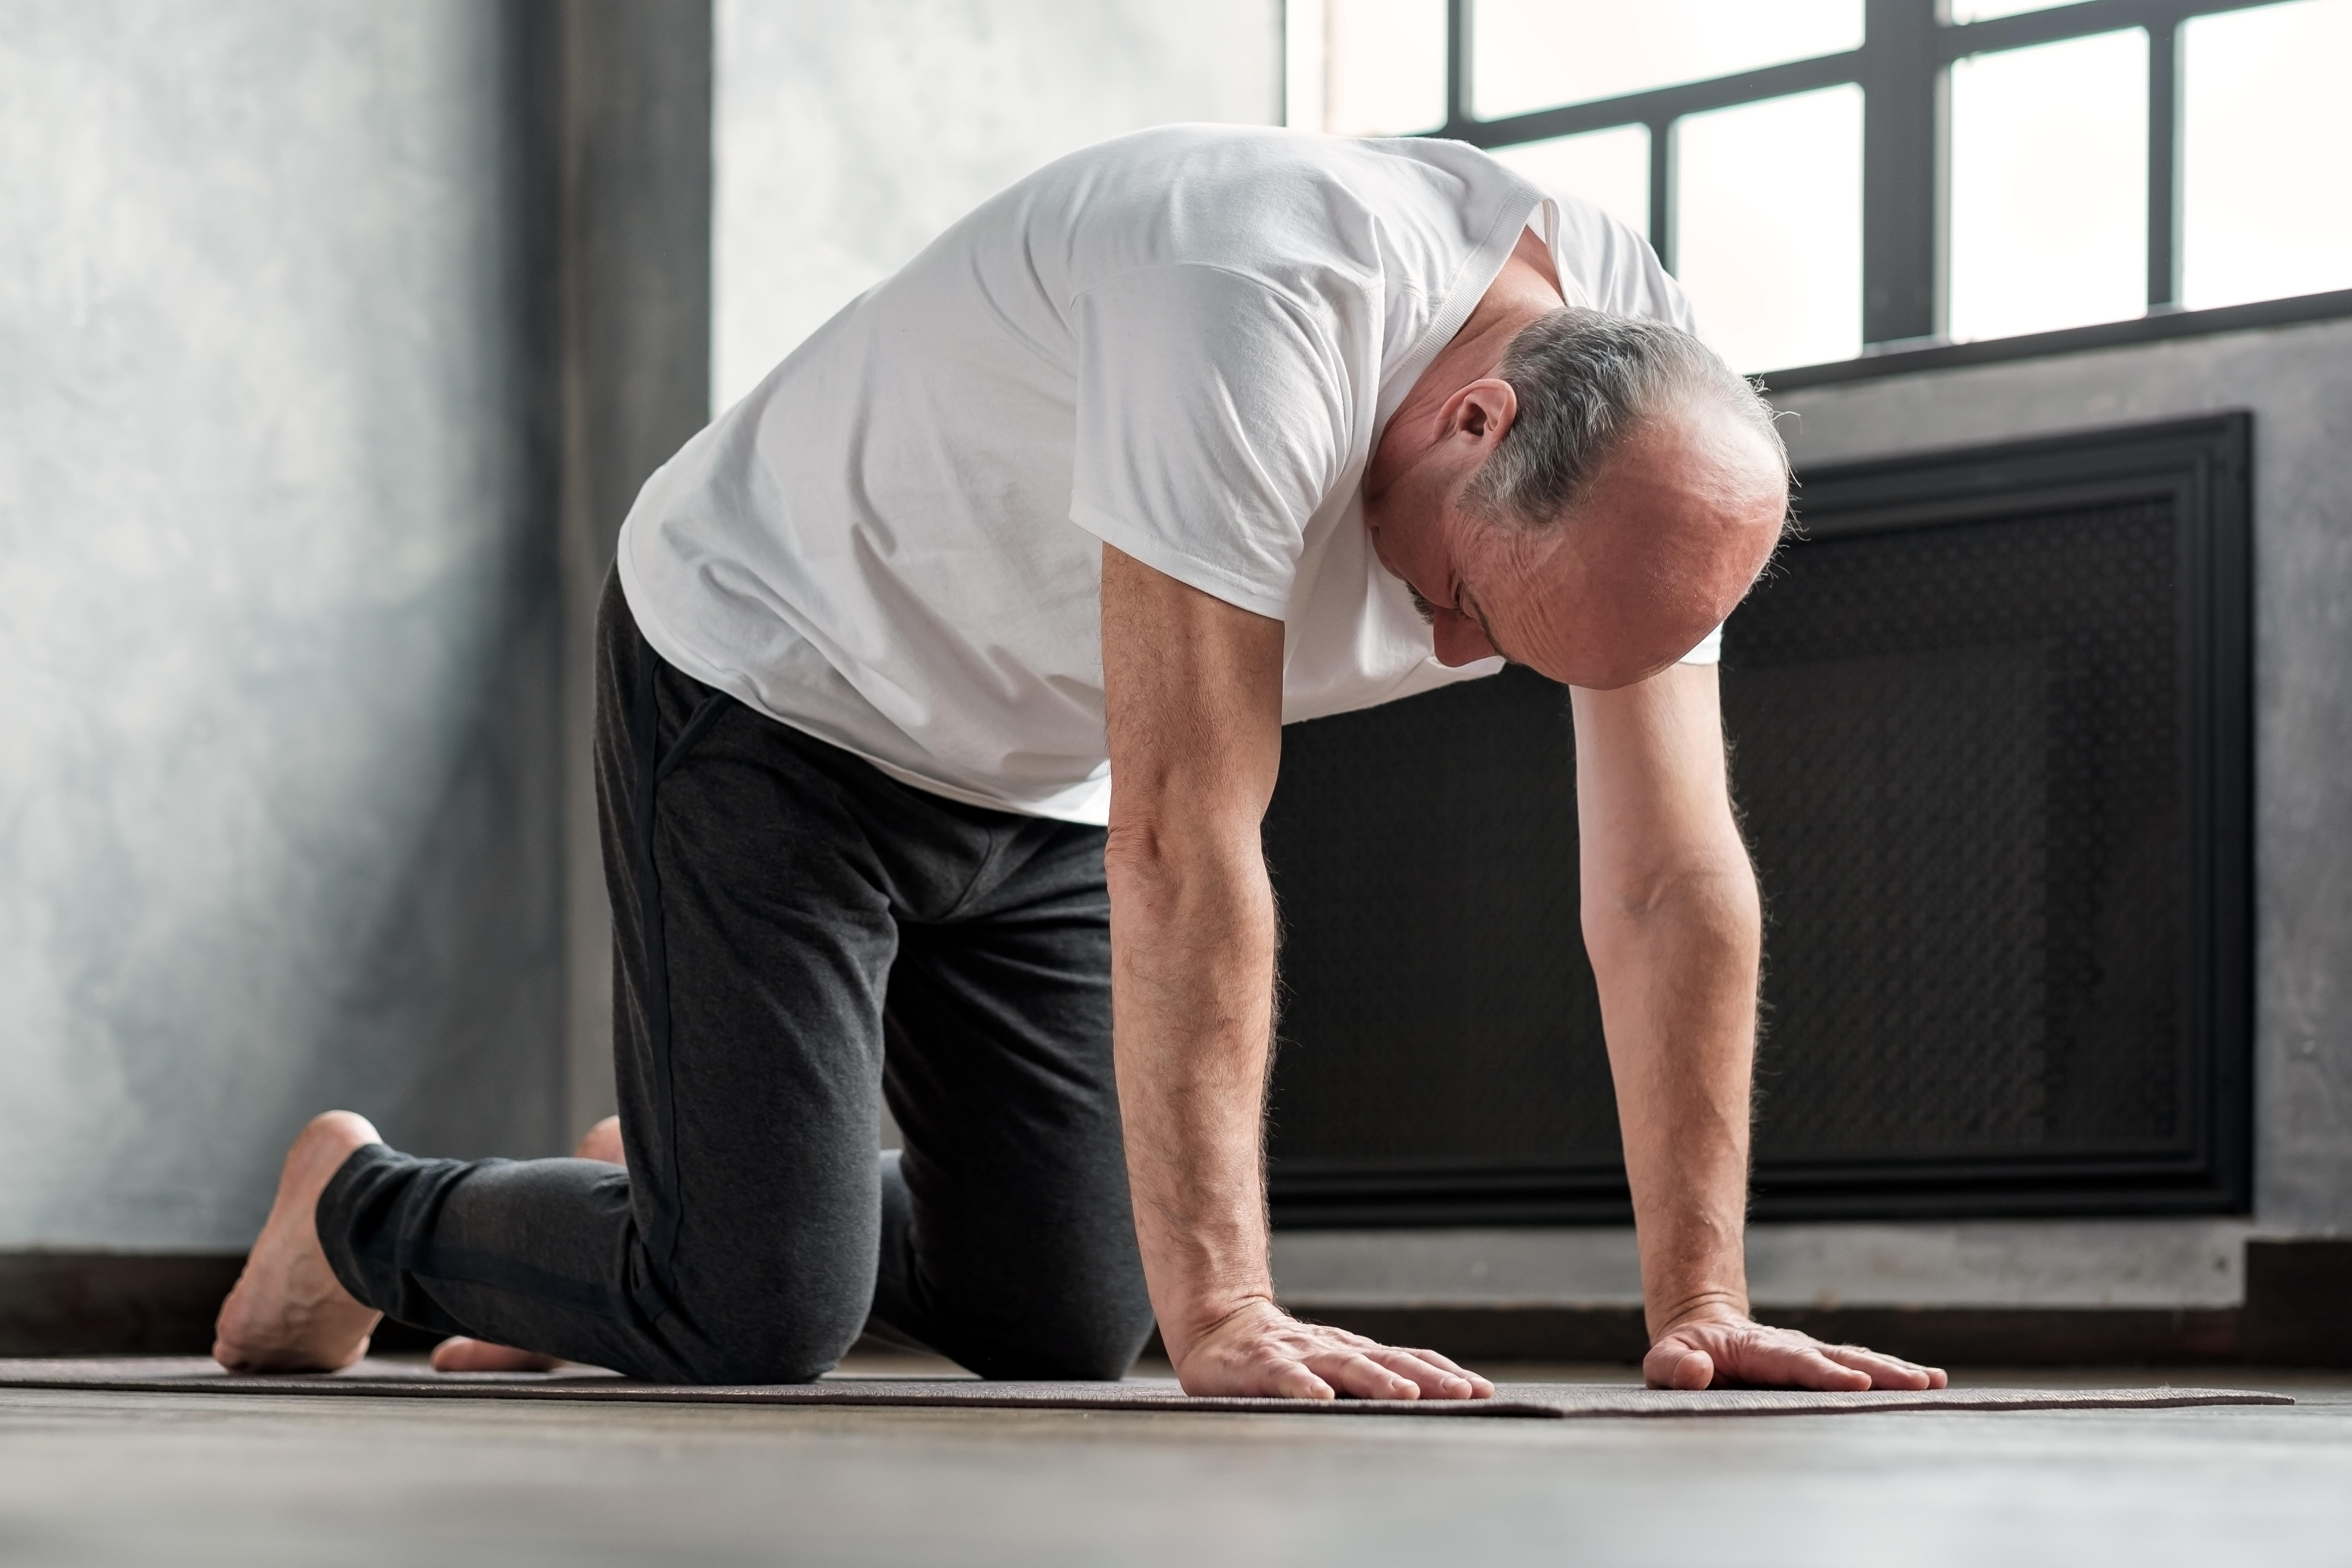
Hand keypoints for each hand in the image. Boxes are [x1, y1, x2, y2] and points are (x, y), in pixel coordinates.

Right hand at [1174, 1298, 1494, 1401]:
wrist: (1219, 1327)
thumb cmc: (1282, 1357)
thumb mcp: (1332, 1368)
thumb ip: (1368, 1382)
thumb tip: (1427, 1403)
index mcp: (1355, 1352)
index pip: (1409, 1358)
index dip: (1445, 1373)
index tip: (1483, 1389)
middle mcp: (1335, 1349)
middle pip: (1389, 1360)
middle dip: (1428, 1378)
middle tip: (1464, 1392)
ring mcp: (1301, 1354)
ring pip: (1345, 1366)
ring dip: (1377, 1380)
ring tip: (1404, 1394)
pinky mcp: (1264, 1365)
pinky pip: (1286, 1377)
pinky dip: (1304, 1387)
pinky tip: (1320, 1398)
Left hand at [1644, 1307, 1947, 1390]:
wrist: (1700, 1332)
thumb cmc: (1682, 1356)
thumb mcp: (1665, 1361)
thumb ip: (1675, 1367)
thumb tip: (1698, 1369)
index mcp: (1758, 1351)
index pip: (1796, 1362)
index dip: (1825, 1374)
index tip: (1858, 1384)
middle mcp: (1793, 1348)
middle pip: (1841, 1358)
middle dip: (1880, 1372)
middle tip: (1919, 1384)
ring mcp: (1812, 1355)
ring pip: (1858, 1360)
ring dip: (1895, 1372)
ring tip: (1933, 1384)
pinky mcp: (1823, 1366)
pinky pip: (1861, 1369)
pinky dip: (1892, 1375)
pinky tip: (1928, 1384)